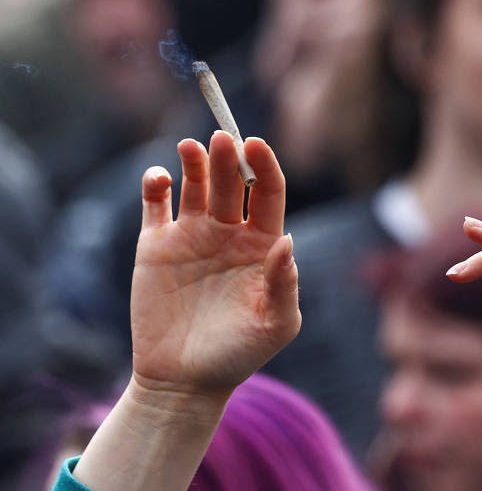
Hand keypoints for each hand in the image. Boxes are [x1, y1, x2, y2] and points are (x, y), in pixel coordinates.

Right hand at [130, 131, 300, 398]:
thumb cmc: (238, 355)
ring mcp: (192, 236)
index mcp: (261, 244)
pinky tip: (161, 178)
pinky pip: (155, 203)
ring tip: (192, 147)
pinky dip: (155, 184)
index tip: (255, 144)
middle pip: (231, 181)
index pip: (267, 192)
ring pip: (194, 183)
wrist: (184, 381)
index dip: (264, 165)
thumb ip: (284, 283)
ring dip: (195, 161)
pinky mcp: (156, 245)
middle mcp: (229, 233)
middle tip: (222, 140)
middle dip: (228, 157)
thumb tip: (287, 242)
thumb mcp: (274, 325)